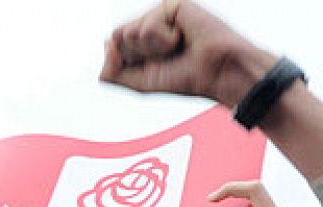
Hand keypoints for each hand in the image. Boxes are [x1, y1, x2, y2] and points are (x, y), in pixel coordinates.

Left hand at [99, 1, 276, 108]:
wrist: (217, 73)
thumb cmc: (185, 78)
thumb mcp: (140, 83)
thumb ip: (112, 71)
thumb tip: (106, 44)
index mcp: (141, 42)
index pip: (112, 47)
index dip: (129, 63)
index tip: (155, 67)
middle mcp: (149, 25)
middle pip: (117, 37)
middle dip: (138, 55)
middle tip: (166, 58)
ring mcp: (160, 14)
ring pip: (129, 32)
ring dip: (151, 49)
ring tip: (175, 47)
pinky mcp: (172, 5)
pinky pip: (147, 26)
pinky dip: (163, 40)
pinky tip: (182, 37)